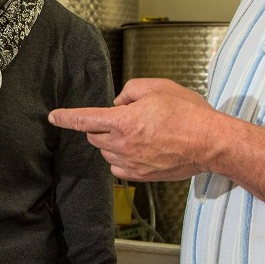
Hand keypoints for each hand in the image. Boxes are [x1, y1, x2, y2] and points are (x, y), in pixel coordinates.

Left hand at [48, 77, 222, 180]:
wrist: (211, 143)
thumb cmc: (188, 112)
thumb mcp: (158, 87)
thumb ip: (131, 90)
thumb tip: (119, 101)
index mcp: (123, 122)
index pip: (84, 119)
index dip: (66, 117)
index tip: (53, 117)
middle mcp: (123, 145)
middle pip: (94, 136)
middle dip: (99, 126)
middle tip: (123, 117)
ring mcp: (132, 163)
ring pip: (106, 152)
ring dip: (111, 142)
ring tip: (137, 133)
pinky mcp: (142, 176)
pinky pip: (118, 168)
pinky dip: (120, 158)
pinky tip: (137, 150)